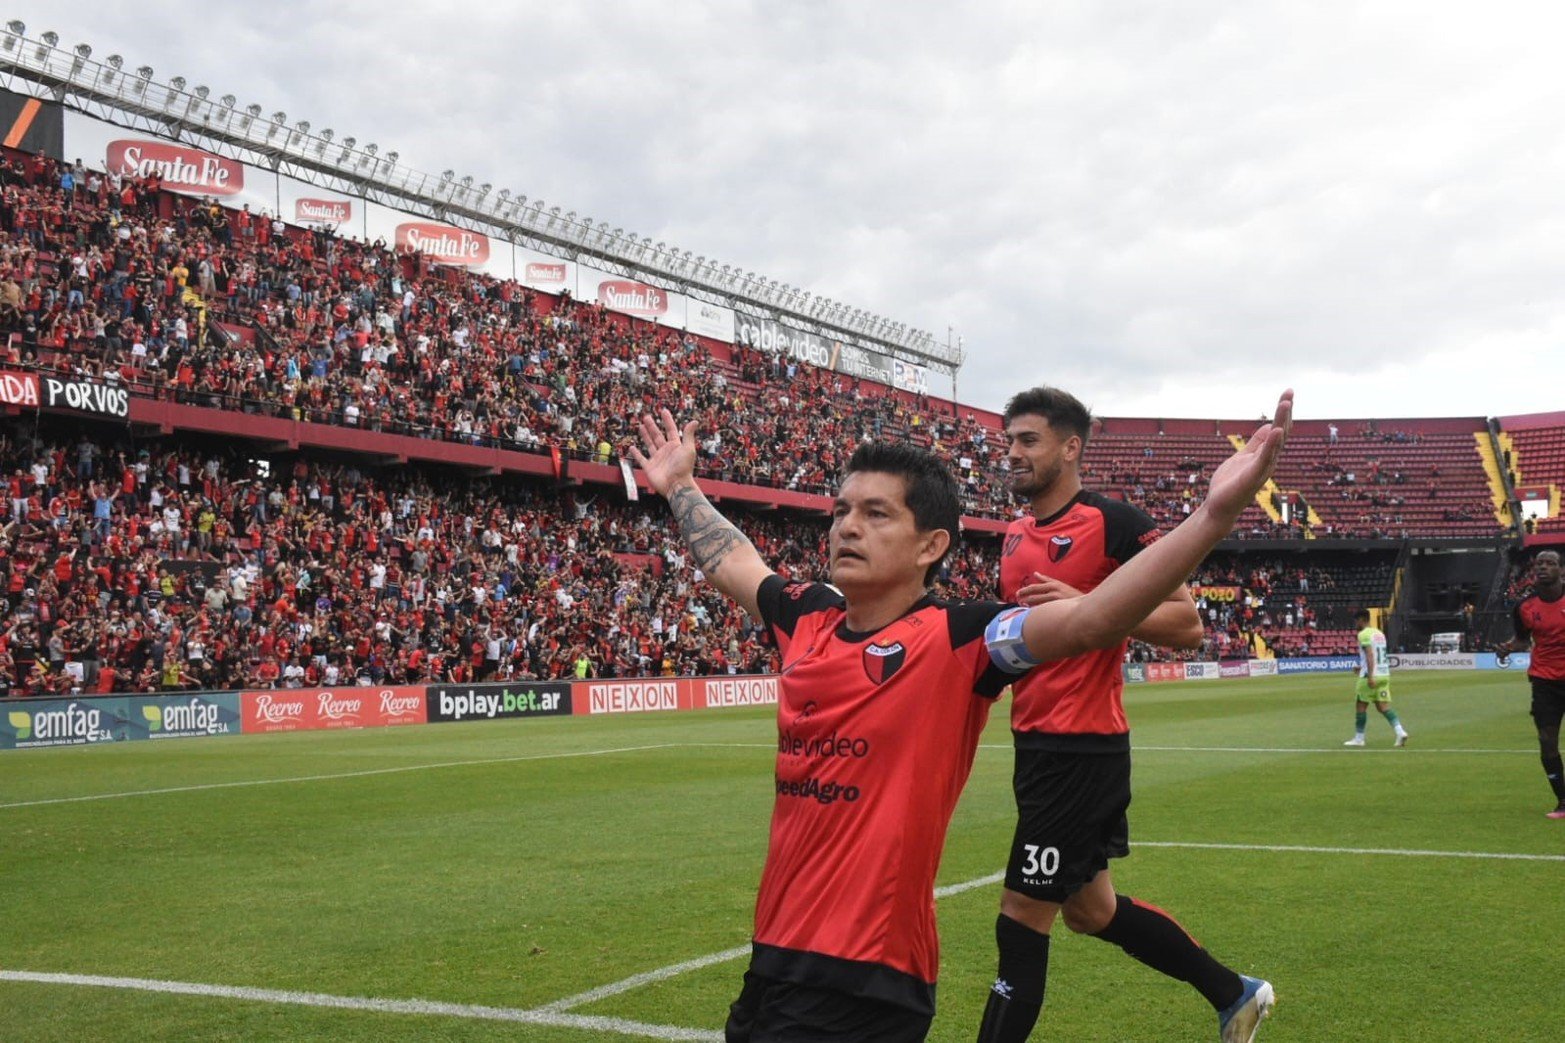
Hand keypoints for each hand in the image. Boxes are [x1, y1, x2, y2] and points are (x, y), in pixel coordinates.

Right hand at [628, 408, 697, 498]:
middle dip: (652, 426)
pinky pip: (641, 459)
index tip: (663, 411)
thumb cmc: (684, 468)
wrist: (676, 485)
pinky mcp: (649, 467)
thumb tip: (695, 421)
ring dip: (645, 436)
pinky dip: (636, 453)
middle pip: (657, 435)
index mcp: (675, 446)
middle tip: (647, 417)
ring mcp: (657, 459)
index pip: (670, 430)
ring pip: (650, 444)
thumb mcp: (688, 449)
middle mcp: (665, 451)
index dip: (667, 420)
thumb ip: (689, 434)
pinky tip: (632, 447)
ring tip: (641, 426)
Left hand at [1015, 573, 1081, 606]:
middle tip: (1018, 600)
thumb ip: (1046, 579)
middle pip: (1034, 594)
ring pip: (1038, 603)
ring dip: (1029, 605)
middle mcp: (1054, 590)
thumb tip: (1035, 574)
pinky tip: (1033, 613)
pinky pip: (1045, 609)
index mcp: (1053, 584)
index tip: (1018, 594)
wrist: (1086, 603)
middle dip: (1024, 597)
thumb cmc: (1071, 594)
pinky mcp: (1059, 607)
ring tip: (1023, 606)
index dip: (1025, 590)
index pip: (1035, 587)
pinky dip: (1038, 611)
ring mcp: (1056, 599)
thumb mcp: (1059, 584)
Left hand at [1203, 390, 1292, 522]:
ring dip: (1281, 422)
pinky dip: (1271, 444)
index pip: (1278, 430)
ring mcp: (1262, 468)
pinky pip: (1264, 458)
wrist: (1219, 507)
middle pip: (1281, 432)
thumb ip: (1256, 443)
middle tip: (1289, 393)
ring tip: (1286, 403)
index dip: (1283, 413)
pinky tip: (1275, 430)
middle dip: (1285, 413)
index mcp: (1265, 455)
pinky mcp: (1253, 476)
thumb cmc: (1230, 484)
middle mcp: (1268, 460)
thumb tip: (1269, 426)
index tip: (1288, 394)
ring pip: (1276, 442)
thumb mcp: (1242, 457)